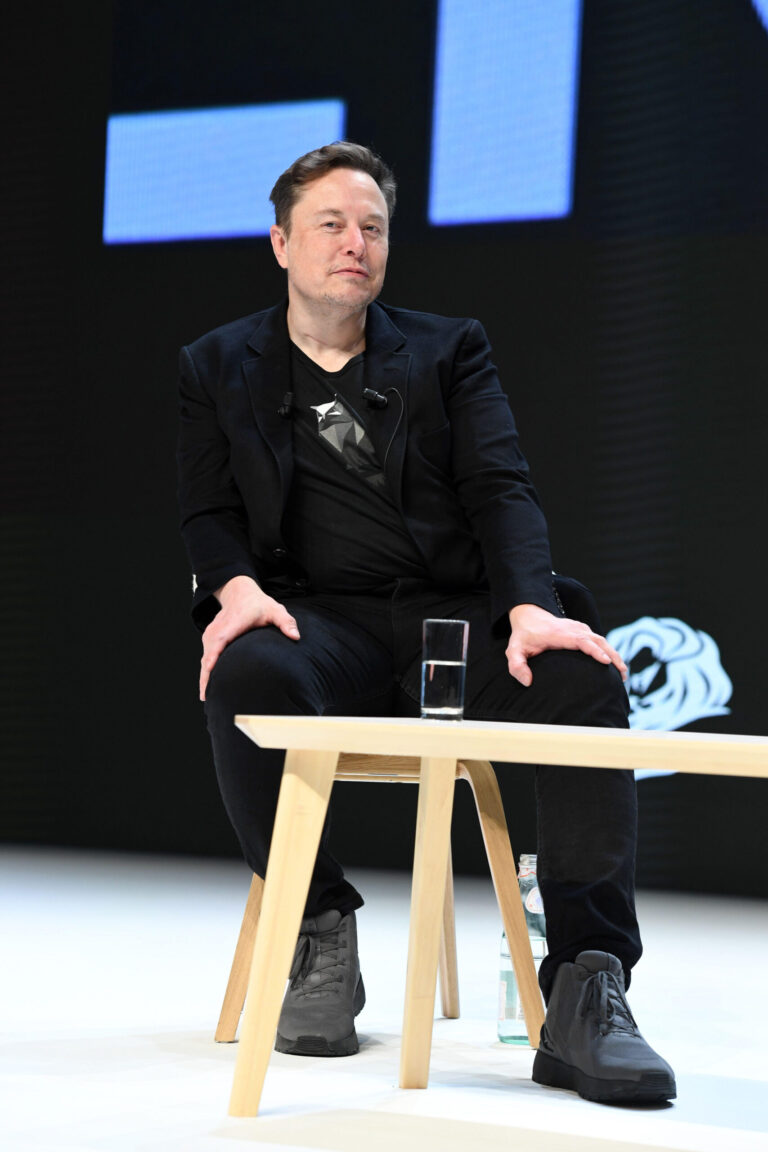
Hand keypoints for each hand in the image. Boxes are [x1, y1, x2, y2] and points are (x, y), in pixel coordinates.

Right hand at [199, 575, 299, 700]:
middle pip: (207, 656)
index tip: (209, 671)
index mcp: (232, 624)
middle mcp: (217, 630)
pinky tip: (207, 686)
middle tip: (206, 698)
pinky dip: (205, 671)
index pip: (220, 641)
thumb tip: (296, 637)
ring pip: (204, 659)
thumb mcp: (275, 610)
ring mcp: (211, 635)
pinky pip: (205, 658)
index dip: (213, 657)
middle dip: (205, 676)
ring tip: (205, 697)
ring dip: (204, 677)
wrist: (239, 593)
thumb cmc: (258, 604)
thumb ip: (286, 622)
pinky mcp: (209, 639)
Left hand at [506, 603, 626, 687]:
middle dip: (612, 655)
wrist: (528, 615)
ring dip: (613, 654)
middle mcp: (573, 629)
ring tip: (623, 672)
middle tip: (622, 673)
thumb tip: (527, 682)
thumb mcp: (513, 650)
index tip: (607, 662)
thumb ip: (516, 666)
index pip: (582, 640)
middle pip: (598, 640)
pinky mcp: (582, 631)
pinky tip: (614, 663)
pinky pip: (598, 640)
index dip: (595, 651)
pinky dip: (608, 650)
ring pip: (601, 640)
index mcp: (560, 634)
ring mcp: (579, 629)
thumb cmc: (523, 636)